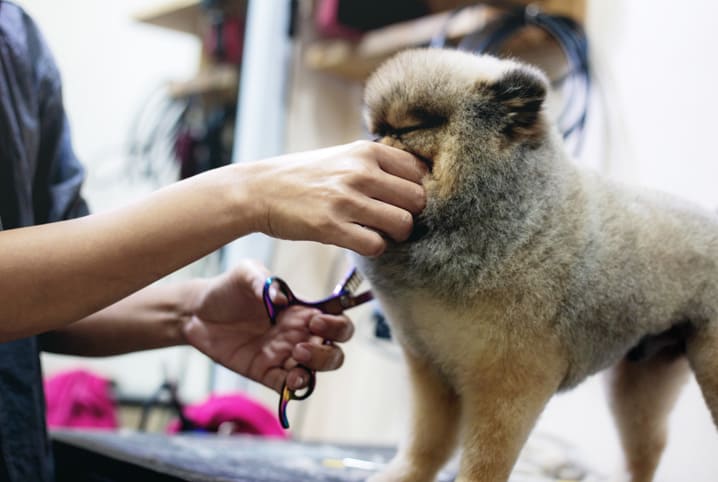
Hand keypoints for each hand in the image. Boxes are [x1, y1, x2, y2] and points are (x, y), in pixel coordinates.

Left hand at [182, 260, 353, 392]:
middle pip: (334, 349)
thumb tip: (281, 298)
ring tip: (295, 357)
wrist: (196, 312)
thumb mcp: (245, 273)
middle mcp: (298, 334)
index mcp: (300, 310)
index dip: (336, 324)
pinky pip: (288, 386)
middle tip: (302, 345)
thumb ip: (264, 281)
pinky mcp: (265, 372)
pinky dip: (295, 387)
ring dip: (314, 368)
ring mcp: (283, 355)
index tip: (316, 322)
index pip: (335, 319)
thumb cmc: (228, 289)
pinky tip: (290, 381)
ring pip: (316, 370)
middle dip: (328, 351)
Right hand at [240, 141, 426, 255]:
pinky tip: (360, 241)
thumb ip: (375, 165)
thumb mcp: (342, 156)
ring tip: (379, 232)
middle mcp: (360, 172)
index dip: (416, 190)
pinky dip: (374, 248)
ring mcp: (346, 199)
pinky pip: (376, 244)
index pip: (419, 171)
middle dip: (411, 214)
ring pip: (402, 224)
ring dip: (395, 235)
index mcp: (366, 151)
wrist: (259, 190)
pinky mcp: (331, 226)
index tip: (402, 201)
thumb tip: (416, 180)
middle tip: (393, 220)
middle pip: (417, 199)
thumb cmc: (304, 176)